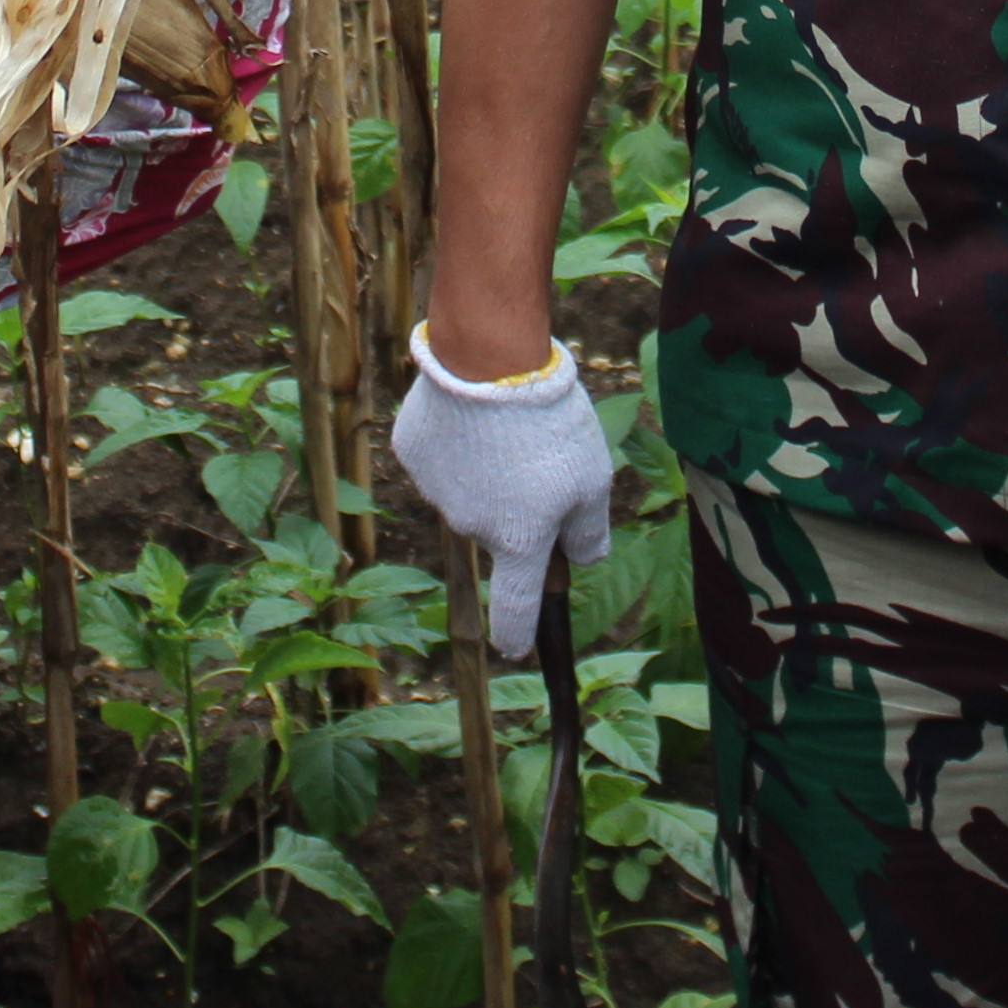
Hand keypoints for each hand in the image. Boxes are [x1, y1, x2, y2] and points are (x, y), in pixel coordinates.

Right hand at [385, 327, 614, 652]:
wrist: (488, 358)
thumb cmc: (550, 422)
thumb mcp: (594, 478)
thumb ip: (589, 531)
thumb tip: (584, 559)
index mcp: (519, 541)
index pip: (516, 609)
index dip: (518, 635)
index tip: (516, 648)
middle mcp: (471, 528)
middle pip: (499, 529)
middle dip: (517, 506)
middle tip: (539, 457)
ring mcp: (436, 492)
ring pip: (469, 492)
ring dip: (488, 471)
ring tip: (508, 423)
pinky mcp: (413, 454)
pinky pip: (442, 457)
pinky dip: (459, 441)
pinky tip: (474, 410)